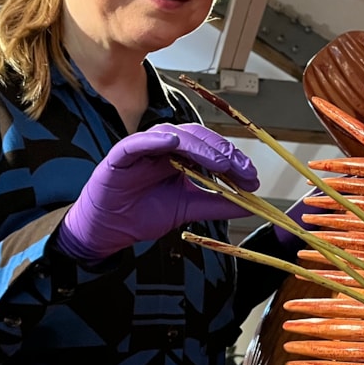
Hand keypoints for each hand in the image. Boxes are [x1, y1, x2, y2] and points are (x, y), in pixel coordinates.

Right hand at [56, 123, 258, 262]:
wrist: (110, 229)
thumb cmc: (144, 213)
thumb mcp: (188, 208)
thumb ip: (217, 204)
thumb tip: (251, 204)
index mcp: (180, 156)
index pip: (211, 149)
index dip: (233, 160)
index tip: (252, 177)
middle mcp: (164, 147)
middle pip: (197, 138)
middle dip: (223, 153)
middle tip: (243, 170)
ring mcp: (142, 147)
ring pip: (174, 135)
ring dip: (199, 147)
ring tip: (219, 163)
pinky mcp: (120, 154)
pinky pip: (138, 142)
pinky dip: (155, 140)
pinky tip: (173, 144)